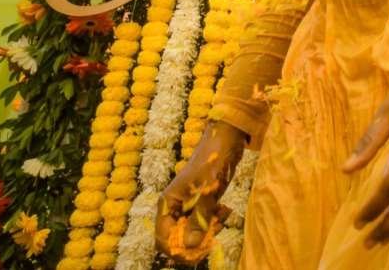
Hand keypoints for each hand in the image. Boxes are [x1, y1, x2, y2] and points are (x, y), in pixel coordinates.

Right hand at [155, 121, 246, 263]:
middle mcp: (174, 205)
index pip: (162, 238)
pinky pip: (202, 221)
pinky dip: (213, 221)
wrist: (226, 137)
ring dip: (207, 230)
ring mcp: (187, 204)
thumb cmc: (214, 160)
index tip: (198, 252)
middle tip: (215, 231)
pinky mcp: (199, 201)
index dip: (177, 250)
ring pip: (191, 231)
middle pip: (176, 237)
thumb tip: (191, 247)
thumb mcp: (209, 192)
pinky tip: (224, 211)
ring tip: (222, 216)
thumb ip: (199, 220)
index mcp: (168, 202)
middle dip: (195, 241)